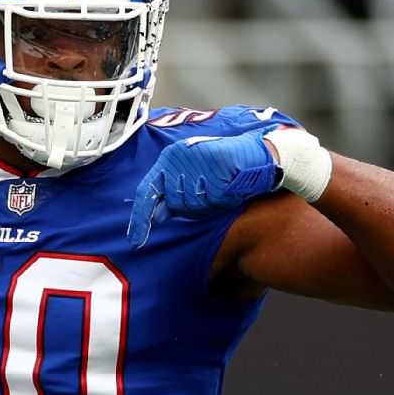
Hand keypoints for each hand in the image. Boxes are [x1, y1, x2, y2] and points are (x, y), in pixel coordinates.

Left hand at [127, 129, 278, 248]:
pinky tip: (231, 188)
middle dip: (191, 208)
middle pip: (175, 204)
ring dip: (209, 204)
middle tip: (210, 194)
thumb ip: (174, 194)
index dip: (140, 218)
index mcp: (170, 157)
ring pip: (193, 206)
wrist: (258, 153)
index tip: (135, 241)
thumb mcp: (194, 177)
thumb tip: (157, 216)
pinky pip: (213, 203)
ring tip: (222, 187)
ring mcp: (196, 165)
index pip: (147, 190)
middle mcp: (178, 158)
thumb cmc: (225, 167)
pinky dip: (224, 201)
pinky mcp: (214, 172)